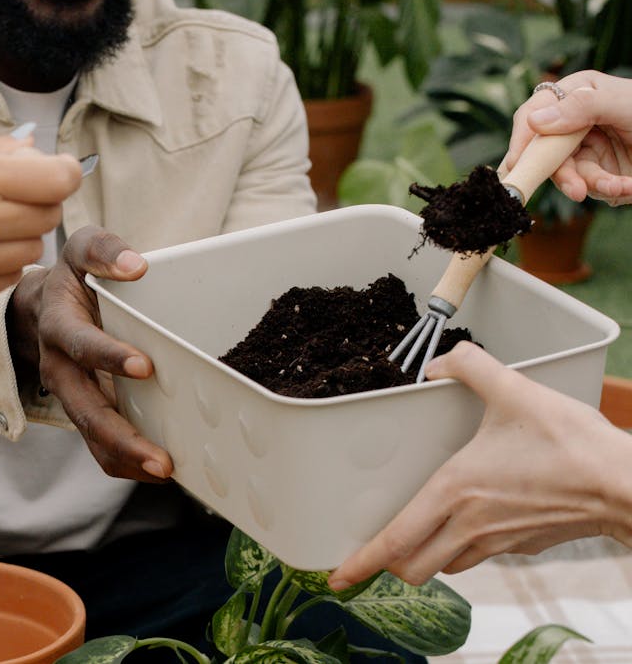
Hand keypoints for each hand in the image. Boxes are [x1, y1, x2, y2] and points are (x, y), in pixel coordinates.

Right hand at [0, 136, 81, 313]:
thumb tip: (33, 148)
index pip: (58, 179)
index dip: (63, 173)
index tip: (52, 171)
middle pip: (51, 213)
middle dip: (39, 201)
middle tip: (9, 195)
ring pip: (34, 247)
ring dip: (20, 234)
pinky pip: (10, 275)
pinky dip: (1, 261)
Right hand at [31, 226, 171, 482]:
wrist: (42, 306)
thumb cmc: (73, 277)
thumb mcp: (81, 248)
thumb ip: (103, 250)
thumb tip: (136, 265)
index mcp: (58, 326)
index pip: (80, 344)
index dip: (108, 356)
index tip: (145, 367)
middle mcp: (59, 368)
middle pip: (84, 409)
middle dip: (121, 435)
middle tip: (160, 457)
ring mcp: (70, 395)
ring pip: (91, 435)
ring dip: (126, 457)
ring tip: (165, 471)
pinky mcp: (84, 410)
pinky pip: (99, 445)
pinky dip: (126, 461)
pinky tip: (160, 469)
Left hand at [329, 342, 631, 589]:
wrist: (627, 485)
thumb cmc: (572, 443)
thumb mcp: (515, 391)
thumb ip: (470, 368)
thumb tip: (439, 362)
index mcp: (454, 493)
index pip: (395, 541)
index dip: (361, 562)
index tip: (337, 576)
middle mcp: (469, 525)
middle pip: (412, 566)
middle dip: (388, 563)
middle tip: (373, 550)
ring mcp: (497, 542)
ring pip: (445, 565)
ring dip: (425, 557)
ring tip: (415, 535)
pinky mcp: (523, 545)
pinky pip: (477, 556)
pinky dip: (459, 549)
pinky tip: (464, 523)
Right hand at [503, 70, 631, 204]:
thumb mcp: (623, 103)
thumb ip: (581, 107)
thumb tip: (534, 120)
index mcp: (575, 94)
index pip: (534, 115)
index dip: (522, 139)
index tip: (520, 163)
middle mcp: (575, 122)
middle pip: (547, 152)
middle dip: (565, 174)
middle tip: (579, 191)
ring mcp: (587, 147)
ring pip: (570, 174)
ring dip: (596, 184)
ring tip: (623, 187)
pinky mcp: (601, 170)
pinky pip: (592, 186)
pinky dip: (611, 190)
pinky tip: (629, 185)